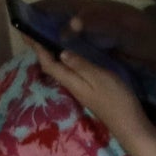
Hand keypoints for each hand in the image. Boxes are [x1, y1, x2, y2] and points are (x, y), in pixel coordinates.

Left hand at [29, 41, 147, 137]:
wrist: (129, 123)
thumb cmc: (116, 99)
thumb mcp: (100, 78)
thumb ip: (81, 66)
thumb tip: (61, 52)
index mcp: (72, 81)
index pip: (48, 64)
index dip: (37, 48)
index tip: (26, 32)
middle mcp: (72, 85)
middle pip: (50, 66)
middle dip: (40, 50)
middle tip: (33, 32)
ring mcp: (79, 88)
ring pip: (59, 69)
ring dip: (50, 54)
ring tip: (47, 38)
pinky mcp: (87, 89)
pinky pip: (69, 71)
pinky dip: (64, 59)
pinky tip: (69, 53)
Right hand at [31, 0, 135, 43]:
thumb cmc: (143, 34)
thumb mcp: (119, 25)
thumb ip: (94, 22)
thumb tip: (66, 28)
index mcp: (93, 10)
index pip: (63, 4)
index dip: (44, 6)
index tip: (24, 11)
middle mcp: (92, 18)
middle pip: (63, 17)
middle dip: (44, 22)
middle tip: (25, 33)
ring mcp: (98, 31)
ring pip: (70, 31)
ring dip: (54, 36)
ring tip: (36, 46)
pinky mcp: (104, 44)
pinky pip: (79, 43)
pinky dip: (68, 47)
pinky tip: (61, 57)